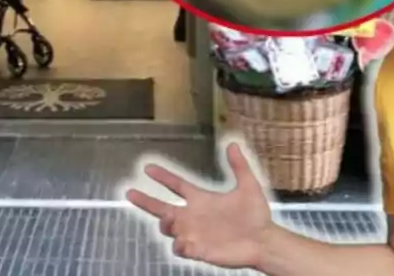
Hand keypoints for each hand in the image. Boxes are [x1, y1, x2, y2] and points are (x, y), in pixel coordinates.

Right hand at [126, 142, 273, 268]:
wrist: (263, 241)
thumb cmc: (256, 215)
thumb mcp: (248, 186)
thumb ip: (239, 166)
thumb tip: (233, 144)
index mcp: (201, 199)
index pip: (176, 185)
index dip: (162, 176)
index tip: (148, 168)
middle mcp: (193, 215)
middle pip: (162, 207)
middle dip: (145, 201)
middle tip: (130, 193)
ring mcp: (194, 233)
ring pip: (168, 228)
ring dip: (165, 223)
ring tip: (169, 218)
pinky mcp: (199, 249)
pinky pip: (181, 248)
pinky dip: (178, 245)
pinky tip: (182, 241)